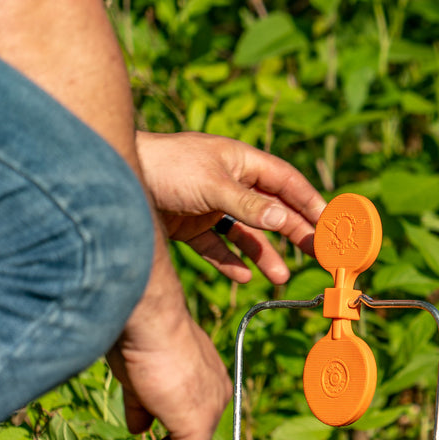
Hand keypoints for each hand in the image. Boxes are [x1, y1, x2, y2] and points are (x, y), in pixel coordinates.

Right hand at [108, 248, 232, 439]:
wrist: (146, 318)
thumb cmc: (138, 336)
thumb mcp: (138, 375)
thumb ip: (142, 403)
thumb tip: (138, 429)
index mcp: (206, 377)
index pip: (187, 417)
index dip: (160, 439)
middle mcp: (216, 393)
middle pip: (190, 439)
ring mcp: (211, 408)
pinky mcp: (198, 422)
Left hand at [135, 131, 326, 283]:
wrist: (108, 177)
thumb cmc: (165, 166)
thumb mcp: (212, 185)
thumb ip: (249, 204)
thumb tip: (285, 218)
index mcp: (241, 161)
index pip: (286, 182)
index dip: (309, 202)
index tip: (330, 224)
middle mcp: (229, 182)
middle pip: (271, 210)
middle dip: (293, 233)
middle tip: (317, 255)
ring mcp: (209, 204)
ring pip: (245, 232)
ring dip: (263, 254)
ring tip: (279, 278)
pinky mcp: (188, 224)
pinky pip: (216, 245)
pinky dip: (229, 261)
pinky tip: (241, 277)